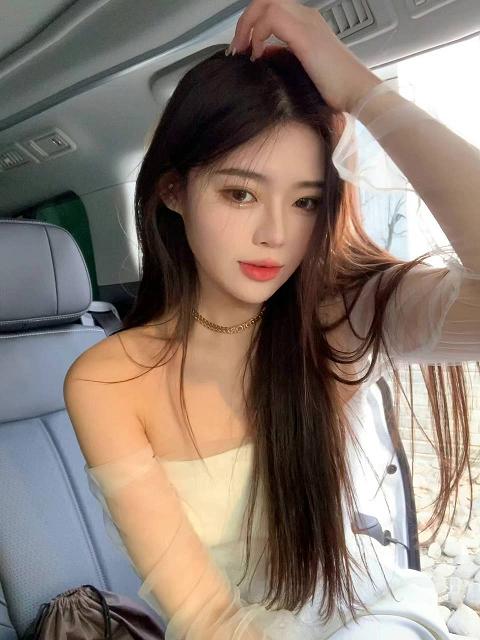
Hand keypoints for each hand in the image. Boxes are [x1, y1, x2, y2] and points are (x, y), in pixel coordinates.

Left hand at [227, 0, 380, 113]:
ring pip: (265, 3)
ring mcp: (306, 22)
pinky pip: (271, 18)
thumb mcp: (303, 69)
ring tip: (242, 51)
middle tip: (237, 49)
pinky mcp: (304, 34)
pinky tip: (258, 55)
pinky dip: (258, 35)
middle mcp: (306, 16)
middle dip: (245, 22)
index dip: (251, 26)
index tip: (242, 50)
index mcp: (307, 23)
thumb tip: (263, 56)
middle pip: (265, 0)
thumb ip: (283, 57)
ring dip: (247, 26)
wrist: (358, 92)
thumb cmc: (336, 88)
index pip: (271, 10)